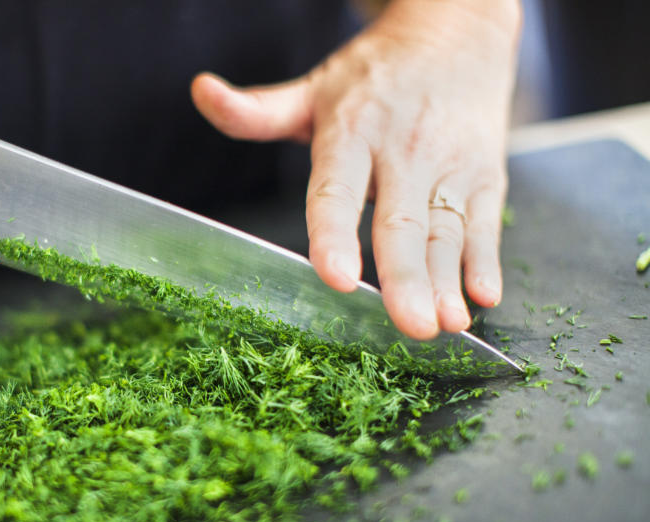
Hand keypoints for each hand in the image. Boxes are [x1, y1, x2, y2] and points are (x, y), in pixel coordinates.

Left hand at [191, 0, 520, 339]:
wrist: (458, 29)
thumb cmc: (374, 76)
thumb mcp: (312, 90)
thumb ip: (257, 111)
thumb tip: (201, 92)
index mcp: (351, 135)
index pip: (337, 191)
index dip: (335, 234)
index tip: (334, 274)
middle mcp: (403, 152)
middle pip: (401, 224)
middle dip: (406, 278)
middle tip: (410, 325)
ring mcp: (449, 166)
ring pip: (446, 232)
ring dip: (448, 281)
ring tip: (445, 324)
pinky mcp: (486, 176)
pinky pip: (486, 224)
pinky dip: (487, 261)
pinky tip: (484, 296)